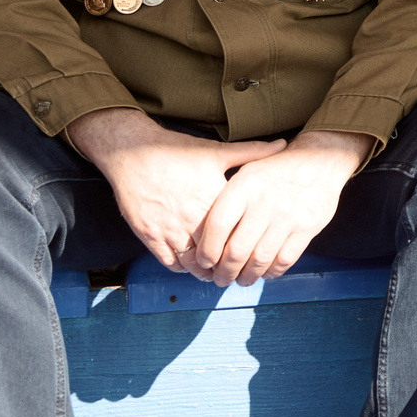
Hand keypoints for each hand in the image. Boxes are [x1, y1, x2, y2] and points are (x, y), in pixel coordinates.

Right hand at [67, 105, 287, 273]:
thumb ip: (252, 152)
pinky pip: (170, 262)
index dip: (247, 248)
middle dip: (228, 266)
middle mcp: (192, 219)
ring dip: (206, 271)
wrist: (133, 152)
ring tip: (216, 271)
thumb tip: (283, 145)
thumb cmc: (177, 151)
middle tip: (237, 269)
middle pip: (217, 256)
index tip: (254, 253)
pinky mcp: (150, 235)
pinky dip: (183, 267)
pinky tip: (191, 264)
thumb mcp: (217, 151)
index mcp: (214, 201)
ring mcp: (169, 230)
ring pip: (193, 264)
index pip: (237, 236)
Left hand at [185, 129, 371, 285]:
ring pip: (260, 260)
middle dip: (224, 272)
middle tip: (221, 279)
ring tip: (242, 280)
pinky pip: (284, 260)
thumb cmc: (275, 169)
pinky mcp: (307, 228)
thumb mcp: (247, 171)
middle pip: (237, 250)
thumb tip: (207, 240)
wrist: (320, 159)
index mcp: (244, 186)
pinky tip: (266, 272)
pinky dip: (272, 272)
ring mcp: (288, 216)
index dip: (207, 251)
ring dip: (247, 277)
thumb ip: (227, 201)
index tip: (204, 262)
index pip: (217, 227)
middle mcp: (265, 202)